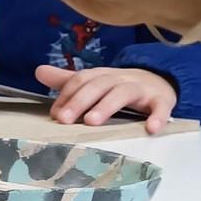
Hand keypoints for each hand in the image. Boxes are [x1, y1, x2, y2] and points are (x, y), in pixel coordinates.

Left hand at [36, 64, 176, 133]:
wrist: (160, 79)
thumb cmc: (119, 85)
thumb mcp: (95, 81)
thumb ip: (67, 80)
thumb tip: (38, 71)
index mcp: (101, 75)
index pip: (80, 80)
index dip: (67, 96)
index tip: (55, 115)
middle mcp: (119, 79)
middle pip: (98, 86)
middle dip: (79, 101)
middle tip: (64, 120)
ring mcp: (141, 88)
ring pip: (123, 93)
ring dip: (107, 106)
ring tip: (92, 122)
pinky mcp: (162, 99)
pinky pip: (161, 107)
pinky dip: (157, 116)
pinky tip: (151, 129)